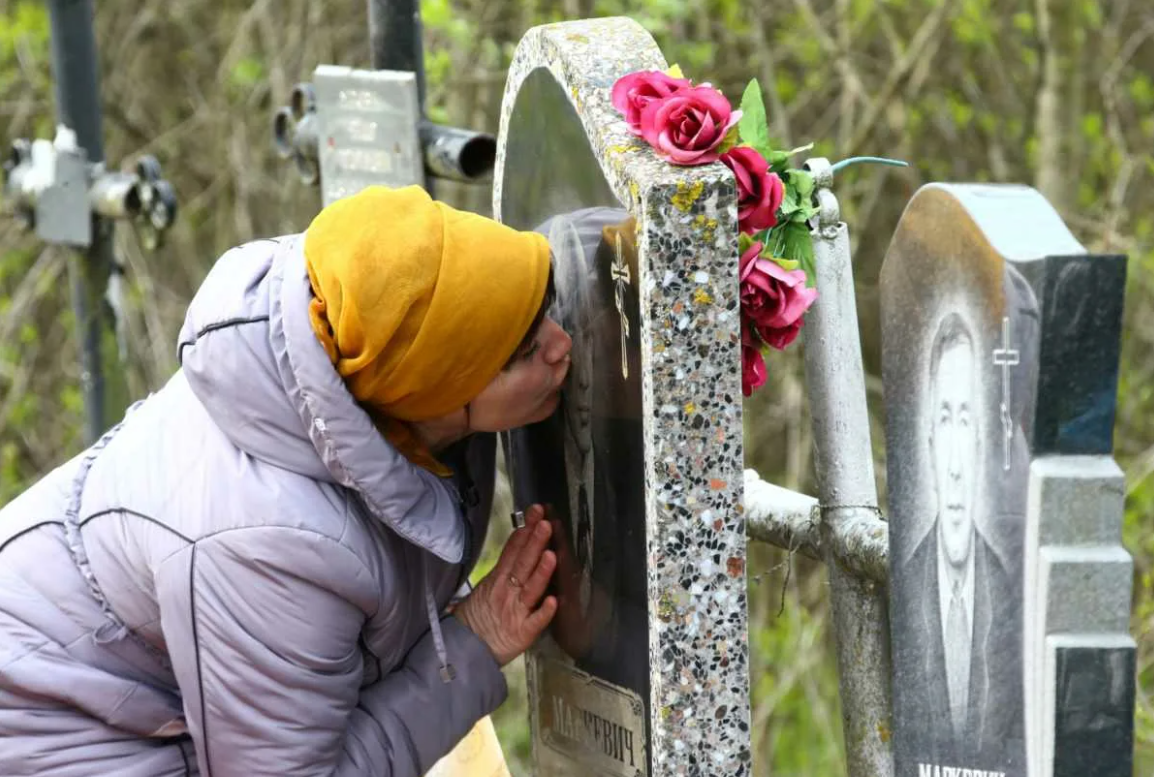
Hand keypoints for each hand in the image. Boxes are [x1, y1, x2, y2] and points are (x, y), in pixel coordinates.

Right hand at [454, 504, 557, 665]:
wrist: (467, 651)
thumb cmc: (478, 618)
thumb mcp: (485, 588)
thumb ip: (502, 569)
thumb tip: (517, 544)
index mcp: (498, 580)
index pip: (512, 551)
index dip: (524, 532)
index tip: (535, 513)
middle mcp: (508, 592)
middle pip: (523, 565)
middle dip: (534, 544)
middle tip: (545, 524)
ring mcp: (516, 612)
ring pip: (531, 589)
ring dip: (541, 572)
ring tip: (551, 555)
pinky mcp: (523, 633)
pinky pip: (535, 622)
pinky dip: (544, 612)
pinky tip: (554, 601)